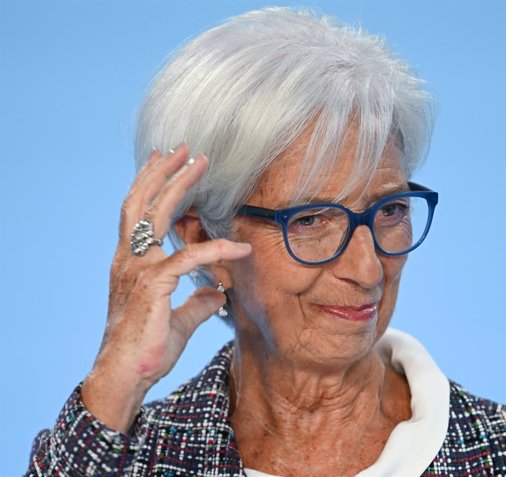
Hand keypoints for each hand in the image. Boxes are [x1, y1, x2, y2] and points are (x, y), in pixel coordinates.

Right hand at [82, 145, 250, 431]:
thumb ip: (197, 303)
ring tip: (199, 161)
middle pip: (142, 202)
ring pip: (157, 214)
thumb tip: (218, 293)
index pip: (135, 213)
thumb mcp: (178, 321)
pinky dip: (217, 249)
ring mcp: (137, 269)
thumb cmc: (146, 350)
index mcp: (129, 263)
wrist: (125, 376)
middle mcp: (128, 260)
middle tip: (185, 148)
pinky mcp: (153, 285)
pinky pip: (190, 257)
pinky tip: (242, 248)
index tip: (164, 162)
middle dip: (164, 171)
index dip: (149, 185)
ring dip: (180, 184)